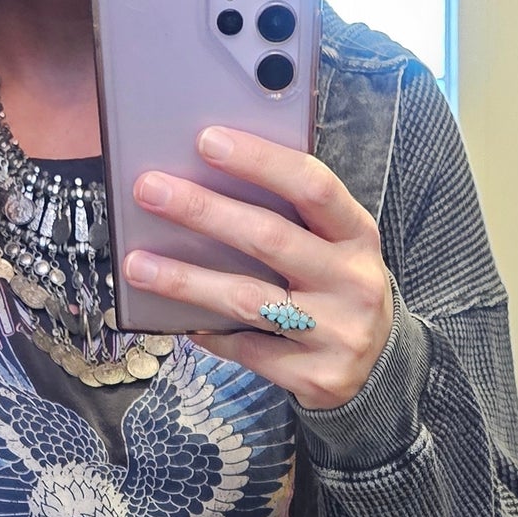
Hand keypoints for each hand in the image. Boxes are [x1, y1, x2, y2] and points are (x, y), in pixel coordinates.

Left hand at [125, 129, 394, 410]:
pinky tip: (181, 322)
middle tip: (149, 190)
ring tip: (137, 265)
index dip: (260, 161)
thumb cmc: (336, 291)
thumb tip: (206, 182)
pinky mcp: (317, 375)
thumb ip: (292, 220)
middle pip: (270, 238)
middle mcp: (354, 282)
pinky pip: (247, 350)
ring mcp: (338, 332)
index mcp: (358, 236)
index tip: (206, 141)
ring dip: (186, 279)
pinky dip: (209, 334)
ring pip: (248, 299)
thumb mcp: (334, 248)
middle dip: (203, 210)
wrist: (379, 369)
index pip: (312, 186)